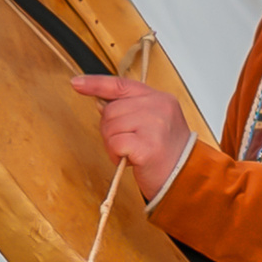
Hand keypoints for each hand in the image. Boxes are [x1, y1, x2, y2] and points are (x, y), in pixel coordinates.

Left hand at [68, 73, 191, 202]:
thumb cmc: (165, 153)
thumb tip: (101, 104)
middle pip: (111, 109)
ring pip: (110, 126)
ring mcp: (155, 125)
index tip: (77, 83)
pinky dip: (116, 154)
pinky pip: (115, 143)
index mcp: (159, 98)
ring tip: (129, 153)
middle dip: (109, 130)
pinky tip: (129, 160)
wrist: (184, 177)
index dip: (96, 83)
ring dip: (112, 144)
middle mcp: (158, 107)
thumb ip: (129, 110)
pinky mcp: (148, 145)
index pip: (122, 84)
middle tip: (125, 145)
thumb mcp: (151, 123)